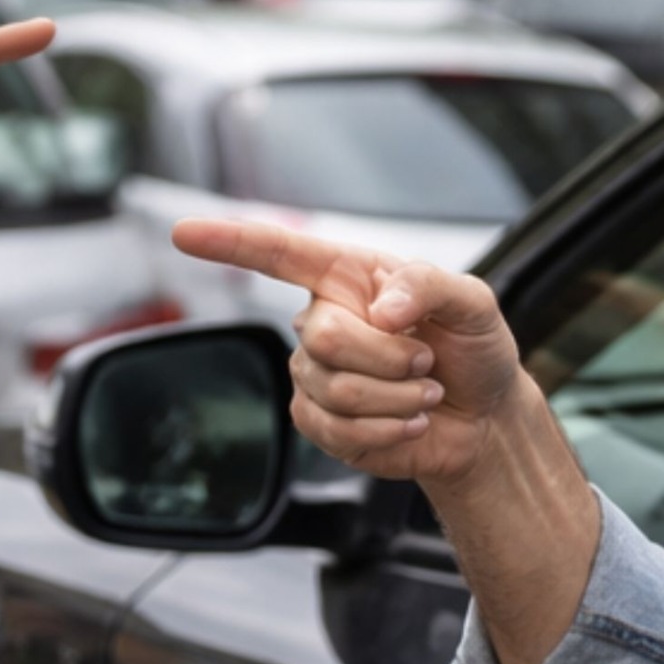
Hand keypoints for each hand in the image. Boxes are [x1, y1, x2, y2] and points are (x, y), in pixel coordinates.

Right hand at [172, 217, 524, 485]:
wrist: (481, 419)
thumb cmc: (471, 348)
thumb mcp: (473, 301)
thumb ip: (429, 286)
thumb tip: (380, 311)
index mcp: (344, 277)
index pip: (276, 253)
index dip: (228, 242)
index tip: (183, 233)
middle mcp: (320, 320)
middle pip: (322, 337)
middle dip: (388, 357)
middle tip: (425, 361)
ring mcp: (312, 372)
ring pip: (333, 389)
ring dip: (396, 398)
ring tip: (424, 392)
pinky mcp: (316, 421)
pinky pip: (332, 429)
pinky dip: (385, 431)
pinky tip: (407, 422)